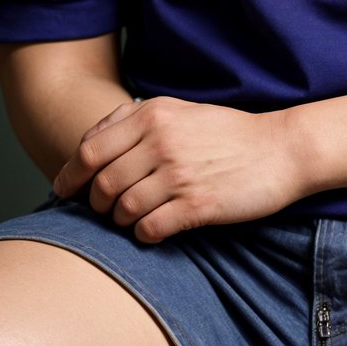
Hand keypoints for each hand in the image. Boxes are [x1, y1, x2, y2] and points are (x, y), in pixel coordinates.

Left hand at [52, 95, 304, 242]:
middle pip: (101, 184)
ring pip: (121, 209)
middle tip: (103, 210)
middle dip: (95, 203)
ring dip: (120, 220)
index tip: (65, 190)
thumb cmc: (226, 133)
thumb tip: (89, 145)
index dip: (70, 175)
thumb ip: (135, 121)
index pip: (90, 150)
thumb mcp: (179, 111)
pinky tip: (154, 228)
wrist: (280, 150)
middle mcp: (161, 142)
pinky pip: (148, 229)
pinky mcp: (197, 206)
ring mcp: (178, 175)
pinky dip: (143, 233)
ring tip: (132, 217)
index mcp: (153, 115)